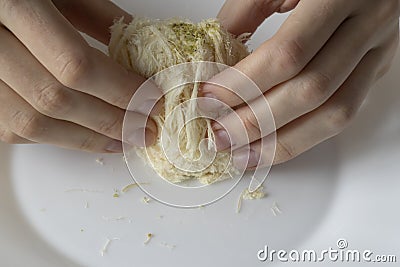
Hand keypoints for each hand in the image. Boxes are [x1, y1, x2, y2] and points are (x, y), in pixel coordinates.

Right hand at [0, 0, 159, 151]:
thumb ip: (98, 17)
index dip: (119, 89)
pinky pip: (10, 127)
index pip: (74, 64)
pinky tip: (81, 136)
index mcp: (11, 4)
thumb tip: (139, 52)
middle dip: (109, 121)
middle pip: (55, 99)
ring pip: (30, 123)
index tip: (151, 100)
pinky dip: (52, 136)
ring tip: (120, 141)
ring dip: (83, 139)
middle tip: (144, 129)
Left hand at [200, 0, 399, 167]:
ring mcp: (379, 50)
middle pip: (310, 91)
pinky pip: (345, 113)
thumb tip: (216, 60)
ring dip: (283, 142)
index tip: (210, 99)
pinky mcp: (378, 67)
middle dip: (257, 121)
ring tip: (243, 153)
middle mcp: (369, 25)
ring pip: (335, 113)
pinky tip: (274, 145)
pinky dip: (307, 135)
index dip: (244, 83)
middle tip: (220, 135)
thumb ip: (246, 12)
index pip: (287, 55)